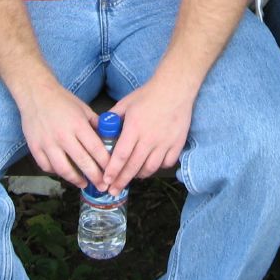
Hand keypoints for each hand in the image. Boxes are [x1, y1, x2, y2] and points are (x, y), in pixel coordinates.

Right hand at [17, 83, 107, 189]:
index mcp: (78, 125)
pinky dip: (56, 173)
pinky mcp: (35, 147)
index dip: (106, 163)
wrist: (36, 94)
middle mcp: (63, 136)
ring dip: (76, 180)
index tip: (113, 172)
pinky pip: (47, 166)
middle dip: (95, 177)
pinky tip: (64, 173)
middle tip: (103, 187)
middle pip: (82, 162)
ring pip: (63, 169)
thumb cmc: (62, 100)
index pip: (96, 149)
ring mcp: (48, 143)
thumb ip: (95, 124)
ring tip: (84, 184)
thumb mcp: (83, 108)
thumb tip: (108, 137)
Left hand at [103, 75, 195, 194]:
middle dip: (122, 181)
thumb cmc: (149, 94)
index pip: (121, 156)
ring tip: (132, 177)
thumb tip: (102, 128)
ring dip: (139, 175)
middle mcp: (149, 138)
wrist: (175, 88)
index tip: (106, 181)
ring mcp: (165, 142)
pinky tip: (152, 165)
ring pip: (150, 168)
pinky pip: (167, 163)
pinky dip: (158, 167)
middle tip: (114, 191)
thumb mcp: (126, 103)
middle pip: (134, 166)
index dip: (112, 171)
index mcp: (134, 128)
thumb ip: (113, 117)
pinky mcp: (177, 143)